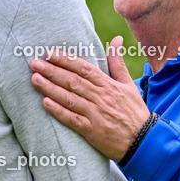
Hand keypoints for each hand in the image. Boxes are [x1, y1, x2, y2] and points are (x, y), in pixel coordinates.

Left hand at [30, 36, 151, 160]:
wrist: (144, 141)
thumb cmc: (135, 112)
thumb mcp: (128, 84)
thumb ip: (117, 62)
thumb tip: (116, 39)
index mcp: (108, 85)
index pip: (84, 68)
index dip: (66, 60)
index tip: (49, 54)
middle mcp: (101, 97)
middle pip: (73, 81)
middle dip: (52, 71)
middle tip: (34, 63)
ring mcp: (96, 114)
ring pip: (70, 98)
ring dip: (51, 88)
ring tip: (35, 79)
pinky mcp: (92, 131)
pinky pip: (72, 119)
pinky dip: (59, 111)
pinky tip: (45, 103)